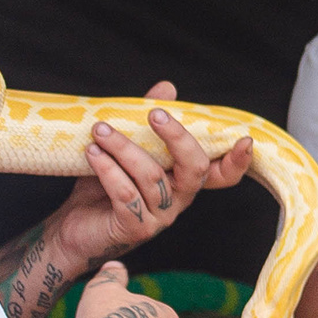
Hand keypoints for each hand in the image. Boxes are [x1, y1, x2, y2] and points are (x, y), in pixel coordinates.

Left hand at [49, 81, 252, 273]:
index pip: (222, 174)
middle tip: (153, 114)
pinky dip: (108, 170)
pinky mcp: (137, 229)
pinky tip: (93, 153)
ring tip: (100, 130)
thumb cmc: (102, 185)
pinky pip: (127, 195)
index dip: (237, 161)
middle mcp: (179, 199)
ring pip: (152, 176)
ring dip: (123, 148)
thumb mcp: (125, 147)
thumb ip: (146, 120)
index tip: (245, 139)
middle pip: (195, 168)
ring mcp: (161, 217)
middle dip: (177, 137)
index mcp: (183, 179)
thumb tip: (168, 88)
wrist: (73, 225)